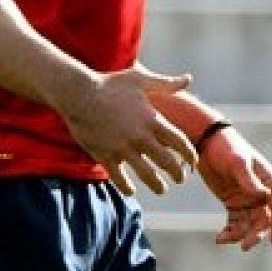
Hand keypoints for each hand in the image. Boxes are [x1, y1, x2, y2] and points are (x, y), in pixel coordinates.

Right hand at [56, 65, 197, 196]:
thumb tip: (188, 79)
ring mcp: (122, 148)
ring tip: (162, 189)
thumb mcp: (140, 79)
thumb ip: (166, 84)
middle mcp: (140, 137)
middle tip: (181, 179)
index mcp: (152, 120)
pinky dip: (126, 187)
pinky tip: (131, 191)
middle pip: (166, 161)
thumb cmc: (110, 84)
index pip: (179, 142)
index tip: (193, 162)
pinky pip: (119, 177)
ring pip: (146, 173)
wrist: (78, 94)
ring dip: (156, 185)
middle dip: (177, 173)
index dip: (189, 154)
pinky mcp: (105, 155)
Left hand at [198, 127, 271, 251]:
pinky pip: (235, 222)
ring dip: (240, 235)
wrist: (206, 143)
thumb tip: (263, 196)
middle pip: (263, 220)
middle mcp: (260, 192)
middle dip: (256, 234)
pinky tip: (219, 238)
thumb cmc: (226, 148)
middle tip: (244, 246)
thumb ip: (249, 180)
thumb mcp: (237, 162)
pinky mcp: (232, 202)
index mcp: (268, 181)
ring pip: (249, 224)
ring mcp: (246, 198)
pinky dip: (229, 232)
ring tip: (223, 239)